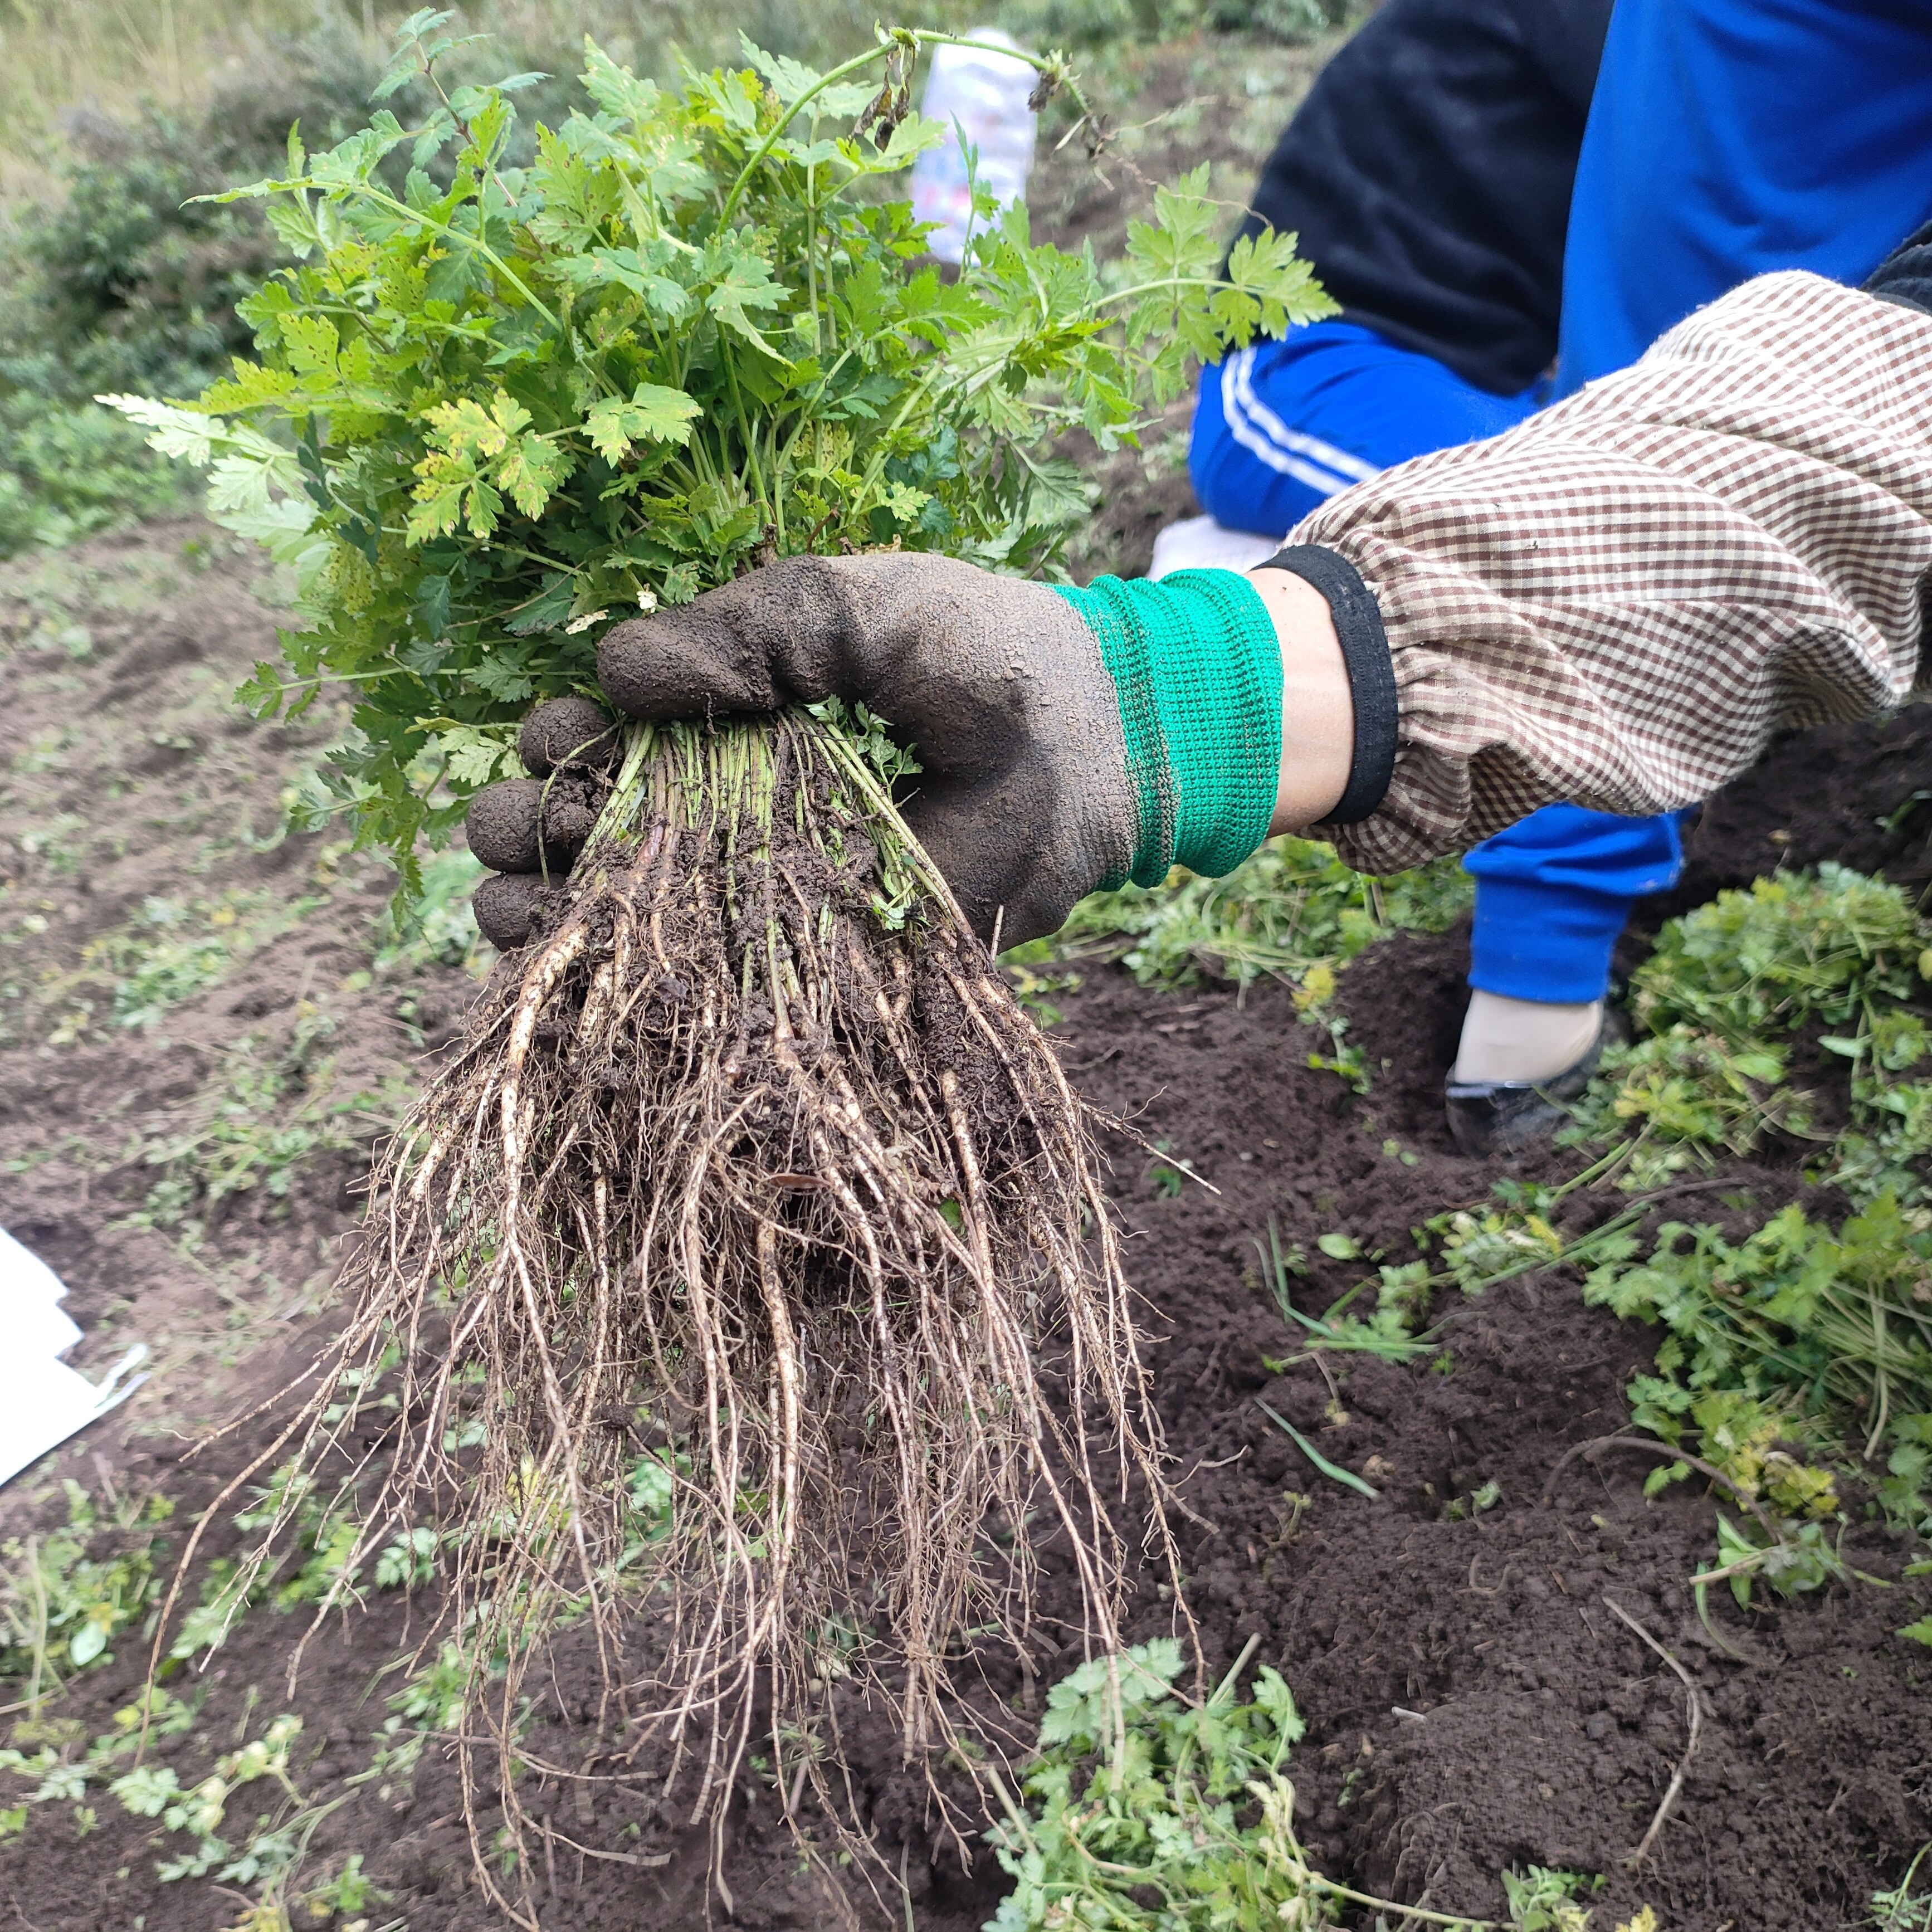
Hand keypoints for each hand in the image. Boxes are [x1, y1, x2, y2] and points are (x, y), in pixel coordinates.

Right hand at [466, 554, 1134, 949]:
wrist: (1094, 750)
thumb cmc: (981, 658)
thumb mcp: (853, 610)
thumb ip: (748, 632)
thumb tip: (616, 673)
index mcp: (723, 727)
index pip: (595, 745)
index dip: (551, 748)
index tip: (557, 738)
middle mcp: (724, 816)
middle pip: (578, 838)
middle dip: (526, 832)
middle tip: (545, 823)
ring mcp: (759, 900)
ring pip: (612, 925)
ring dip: (538, 914)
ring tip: (530, 896)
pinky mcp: (807, 972)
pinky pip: (694, 996)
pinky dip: (615, 991)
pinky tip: (573, 968)